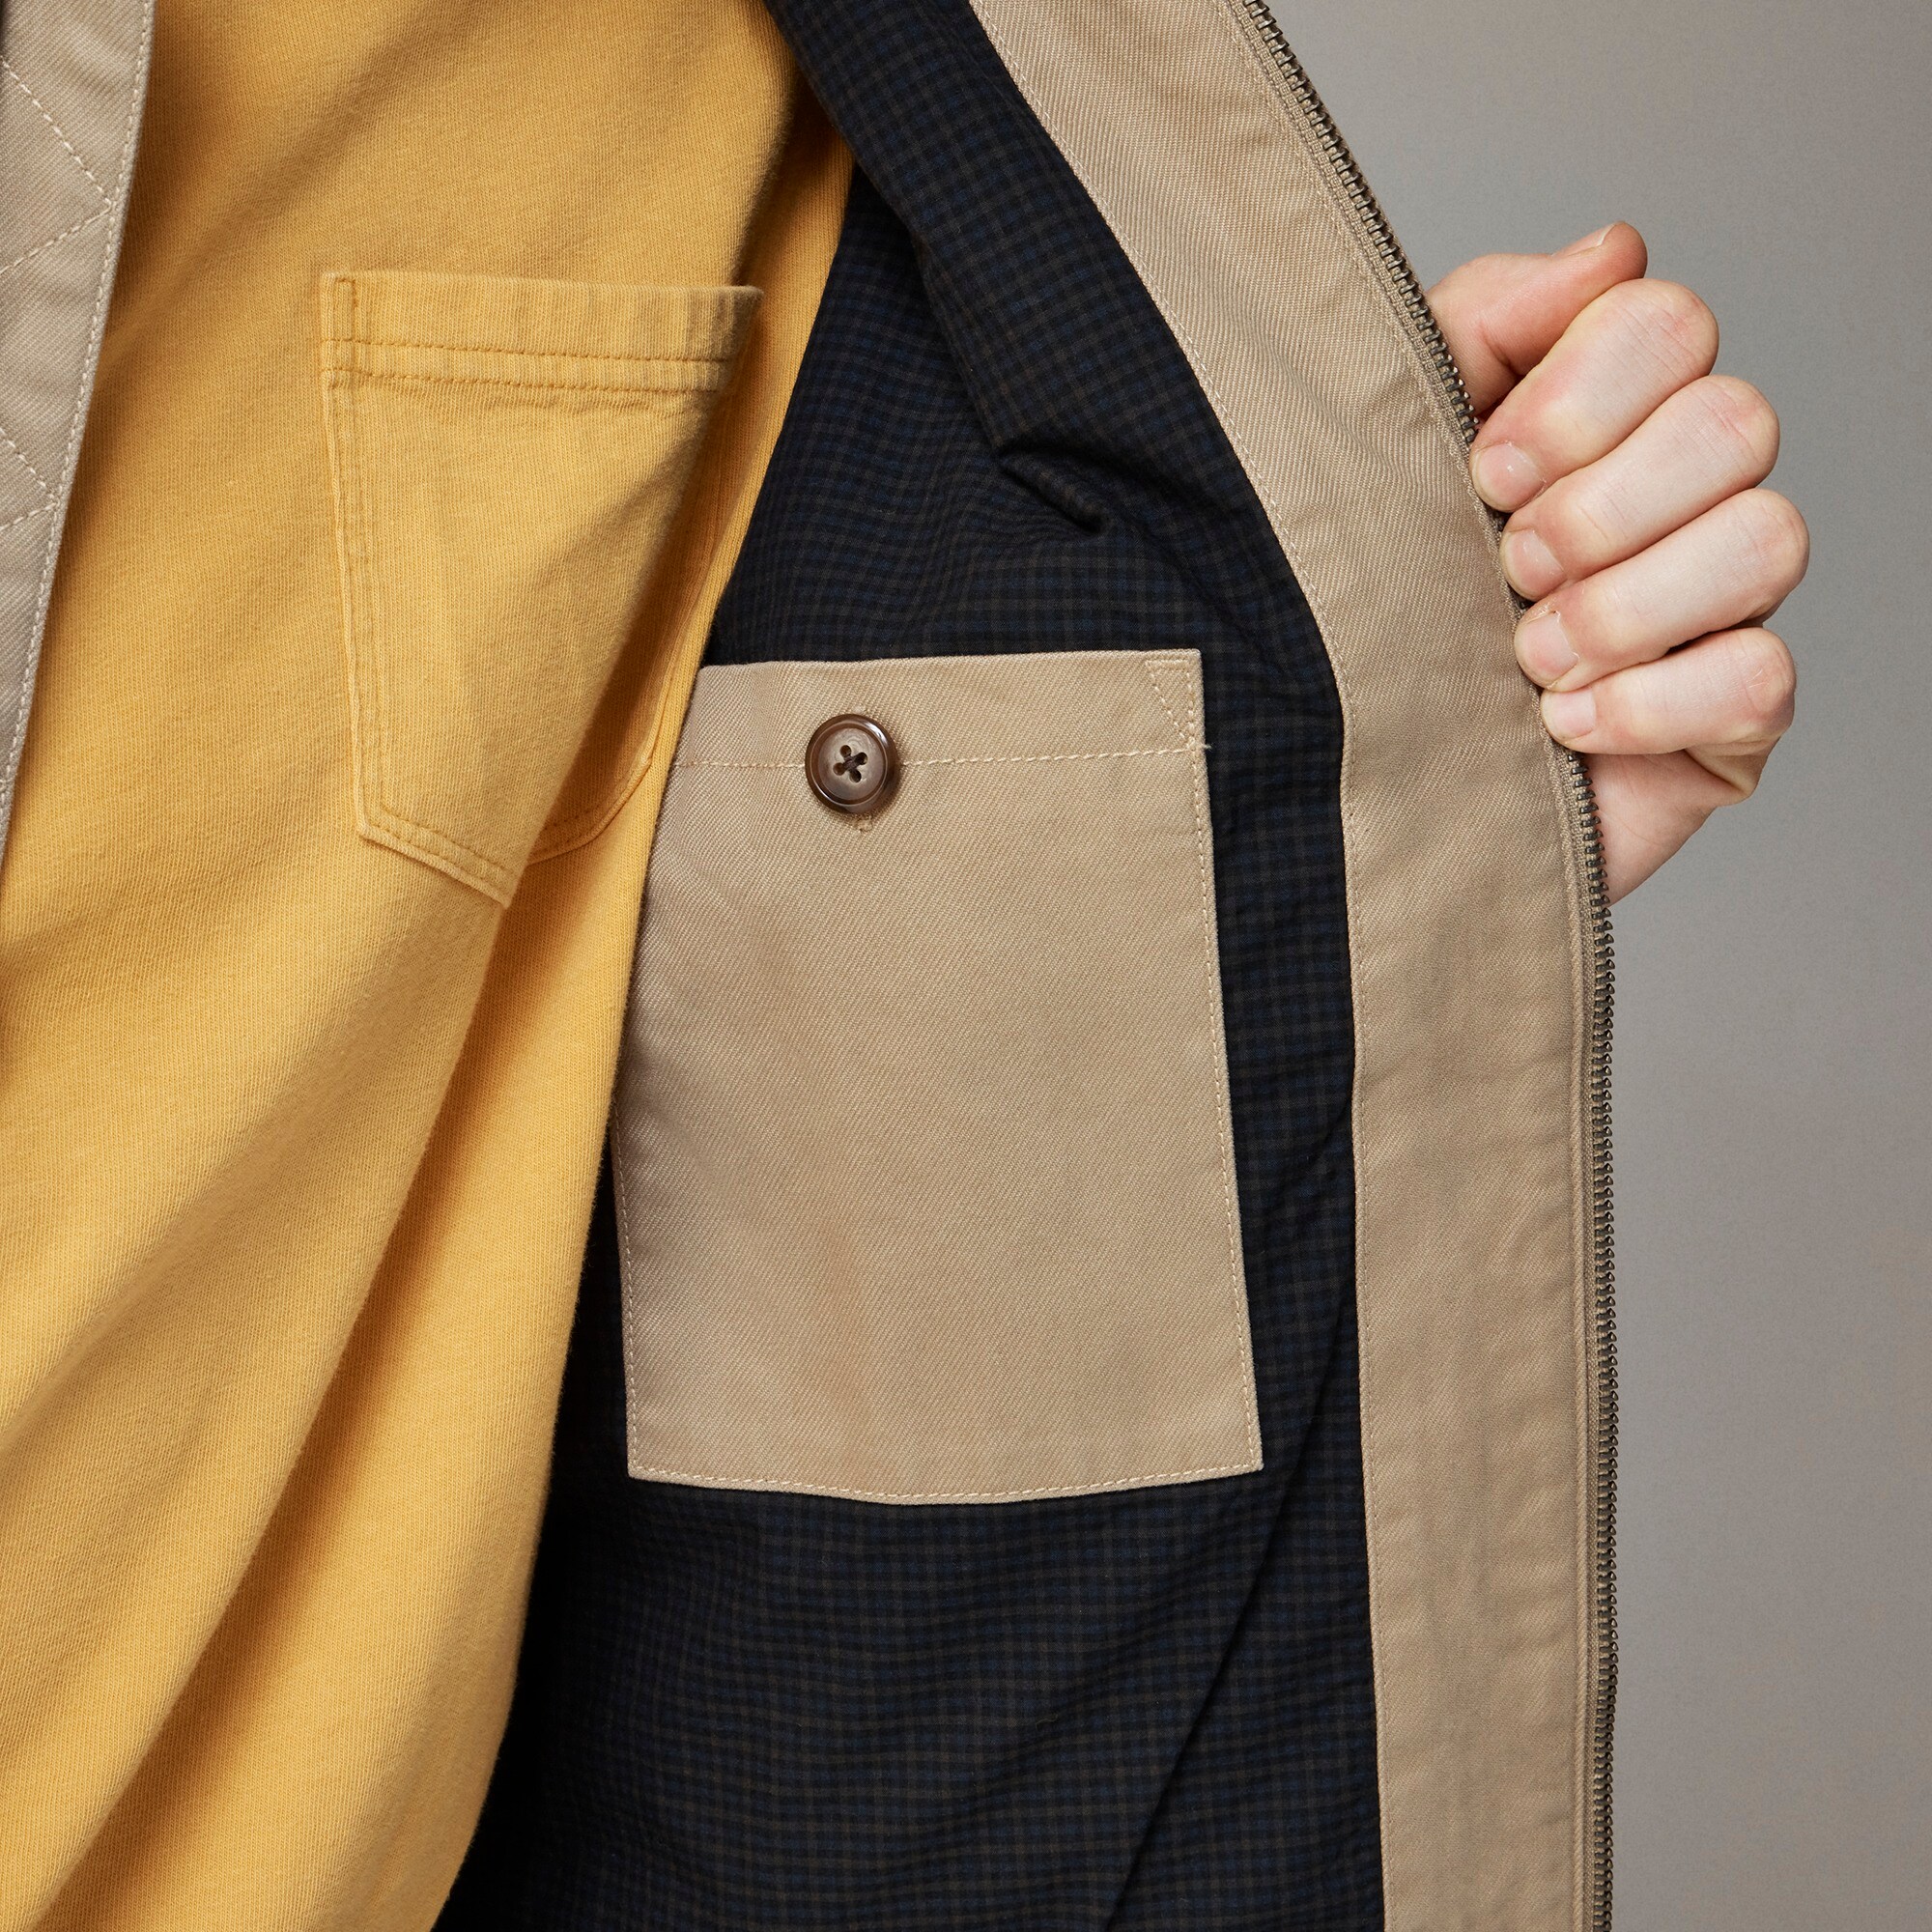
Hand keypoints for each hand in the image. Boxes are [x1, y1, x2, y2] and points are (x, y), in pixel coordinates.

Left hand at [1429, 225, 1806, 901]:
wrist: (1341, 783)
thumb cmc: (1365, 610)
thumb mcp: (1386, 444)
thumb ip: (1481, 326)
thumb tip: (1611, 252)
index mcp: (1603, 419)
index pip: (1671, 325)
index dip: (1581, 394)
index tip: (1486, 472)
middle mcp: (1678, 500)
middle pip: (1737, 422)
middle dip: (1600, 505)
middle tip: (1507, 569)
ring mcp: (1717, 610)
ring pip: (1769, 539)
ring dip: (1622, 606)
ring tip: (1523, 658)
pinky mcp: (1729, 723)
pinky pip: (1760, 678)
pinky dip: (1647, 702)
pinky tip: (1561, 725)